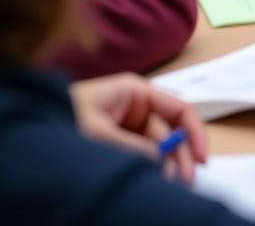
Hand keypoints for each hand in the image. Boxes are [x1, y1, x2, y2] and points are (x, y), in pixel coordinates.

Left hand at [70, 73, 205, 182]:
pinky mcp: (119, 145)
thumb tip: (163, 161)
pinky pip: (143, 158)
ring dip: (166, 167)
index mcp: (136, 92)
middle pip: (171, 134)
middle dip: (179, 157)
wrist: (29, 131)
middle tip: (183, 184)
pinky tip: (154, 182)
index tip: (201, 160)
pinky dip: (151, 171)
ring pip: (159, 150)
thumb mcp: (97, 132)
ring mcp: (128, 127)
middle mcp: (137, 108)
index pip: (179, 109)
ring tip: (167, 187)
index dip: (194, 133)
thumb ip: (132, 146)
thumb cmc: (61, 117)